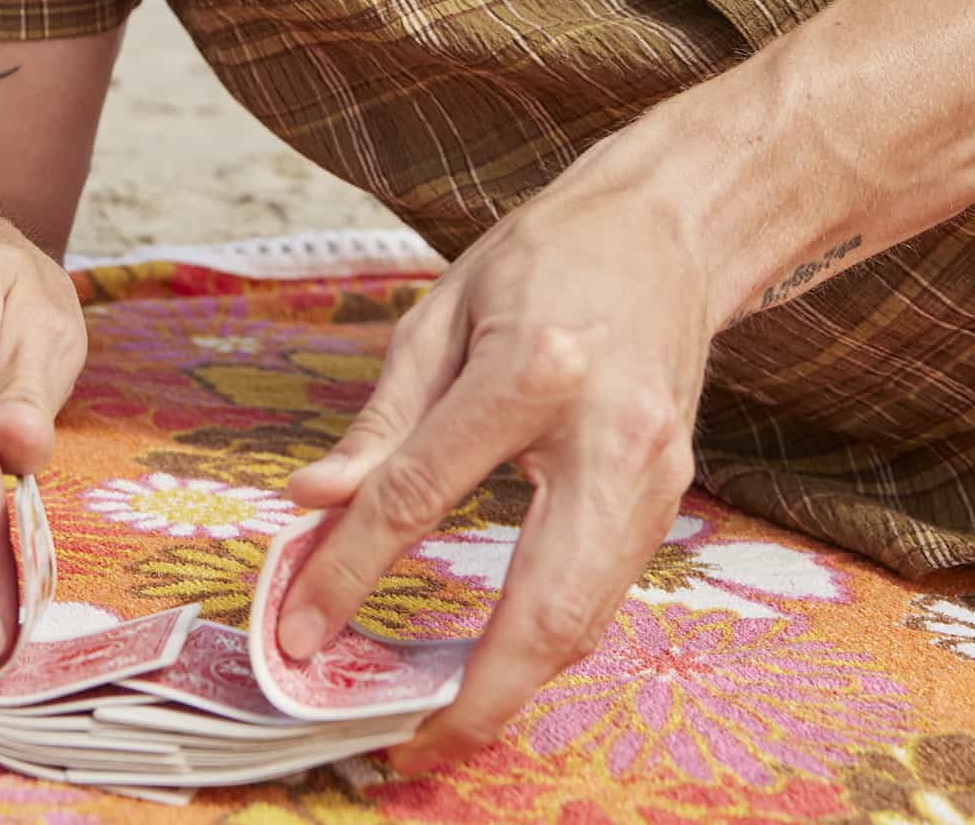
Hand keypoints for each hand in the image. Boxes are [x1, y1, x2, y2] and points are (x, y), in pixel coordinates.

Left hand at [281, 150, 712, 773]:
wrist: (667, 229)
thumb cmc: (544, 256)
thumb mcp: (441, 312)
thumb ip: (382, 423)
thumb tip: (311, 505)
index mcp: (534, 366)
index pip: (423, 493)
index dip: (353, 572)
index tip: (300, 630)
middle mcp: (610, 434)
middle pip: (544, 608)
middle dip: (477, 699)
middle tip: (404, 746)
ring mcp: (657, 475)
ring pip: (585, 621)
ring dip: (515, 686)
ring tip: (438, 721)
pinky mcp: (673, 496)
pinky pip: (605, 593)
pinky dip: (550, 640)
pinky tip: (499, 661)